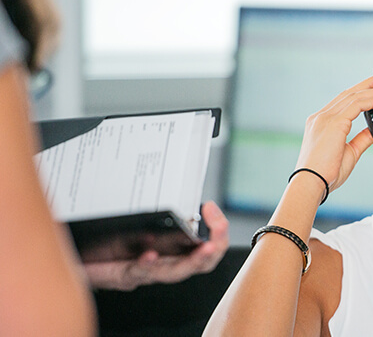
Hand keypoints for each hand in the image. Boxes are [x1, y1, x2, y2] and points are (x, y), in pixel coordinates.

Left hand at [84, 201, 228, 290]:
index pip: (204, 245)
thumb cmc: (104, 239)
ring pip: (175, 272)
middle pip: (198, 264)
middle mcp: (161, 264)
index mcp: (170, 250)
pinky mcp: (120, 276)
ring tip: (203, 249)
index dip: (216, 231)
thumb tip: (170, 175)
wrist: (76, 257)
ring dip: (193, 261)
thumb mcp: (135, 218)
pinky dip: (147, 265)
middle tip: (217, 238)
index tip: (212, 210)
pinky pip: (137, 273)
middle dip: (213, 249)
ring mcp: (143, 272)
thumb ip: (154, 207)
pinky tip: (150, 255)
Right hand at [295, 67, 372, 192]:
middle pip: (350, 92)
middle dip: (370, 83)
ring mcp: (325, 118)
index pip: (345, 100)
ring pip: (355, 96)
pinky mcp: (333, 123)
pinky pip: (357, 106)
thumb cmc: (326, 174)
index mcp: (322, 122)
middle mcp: (322, 116)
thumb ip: (365, 138)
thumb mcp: (350, 153)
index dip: (362, 90)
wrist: (312, 184)